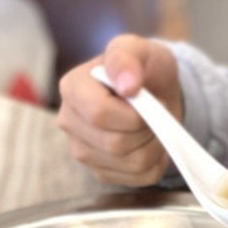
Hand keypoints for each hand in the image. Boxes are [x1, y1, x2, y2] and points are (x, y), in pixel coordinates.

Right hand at [57, 34, 182, 186]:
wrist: (154, 93)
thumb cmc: (143, 69)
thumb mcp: (140, 49)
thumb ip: (128, 57)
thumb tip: (127, 85)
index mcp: (72, 88)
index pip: (100, 115)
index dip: (133, 114)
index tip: (150, 100)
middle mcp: (70, 123)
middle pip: (115, 144)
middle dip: (147, 130)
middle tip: (157, 113)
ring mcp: (83, 151)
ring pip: (130, 163)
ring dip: (155, 145)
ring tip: (156, 126)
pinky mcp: (102, 172)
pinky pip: (139, 178)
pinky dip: (156, 162)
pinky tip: (153, 143)